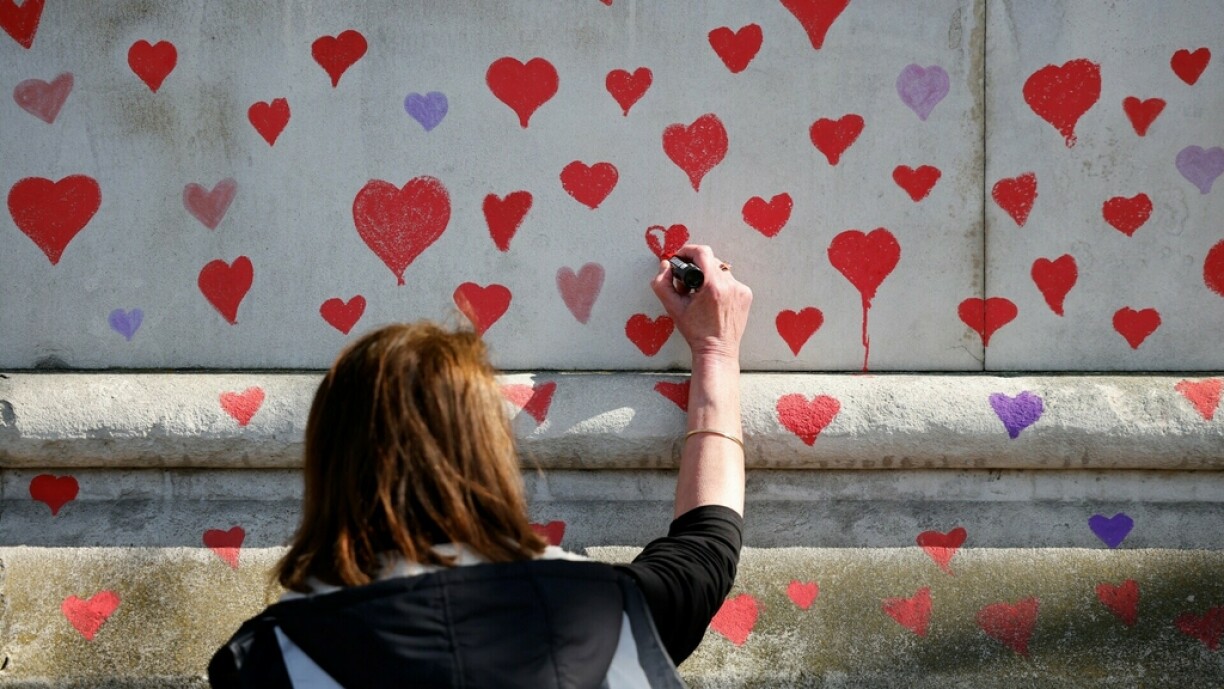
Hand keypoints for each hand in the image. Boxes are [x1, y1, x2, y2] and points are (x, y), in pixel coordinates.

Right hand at [651, 244, 752, 360]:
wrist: (717, 350)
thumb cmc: (696, 332)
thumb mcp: (673, 308)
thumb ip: (662, 283)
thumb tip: (665, 266)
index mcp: (713, 286)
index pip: (702, 252)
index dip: (687, 251)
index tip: (680, 257)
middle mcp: (730, 285)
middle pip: (710, 261)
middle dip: (696, 267)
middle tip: (686, 284)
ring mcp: (740, 290)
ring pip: (720, 271)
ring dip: (708, 277)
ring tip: (700, 294)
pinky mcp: (746, 295)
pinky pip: (730, 281)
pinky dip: (720, 286)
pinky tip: (713, 300)